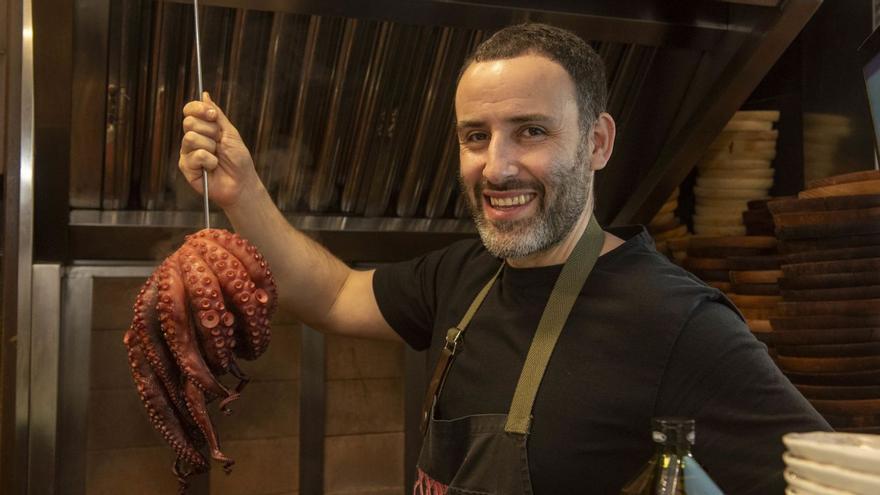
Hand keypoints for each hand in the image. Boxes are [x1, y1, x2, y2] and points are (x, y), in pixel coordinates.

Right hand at [179, 92, 259, 209]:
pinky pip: (196, 155)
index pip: (190, 111)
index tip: (212, 115)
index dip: (198, 109)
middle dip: (210, 131)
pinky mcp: (186, 168)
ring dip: (210, 147)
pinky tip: (212, 168)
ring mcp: (187, 153)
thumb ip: (217, 115)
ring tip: (217, 157)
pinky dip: (209, 161)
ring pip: (191, 138)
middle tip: (219, 143)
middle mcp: (192, 139)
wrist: (242, 183)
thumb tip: (205, 95)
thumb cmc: (238, 160)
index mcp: (202, 129)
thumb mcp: (230, 133)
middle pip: (189, 122)